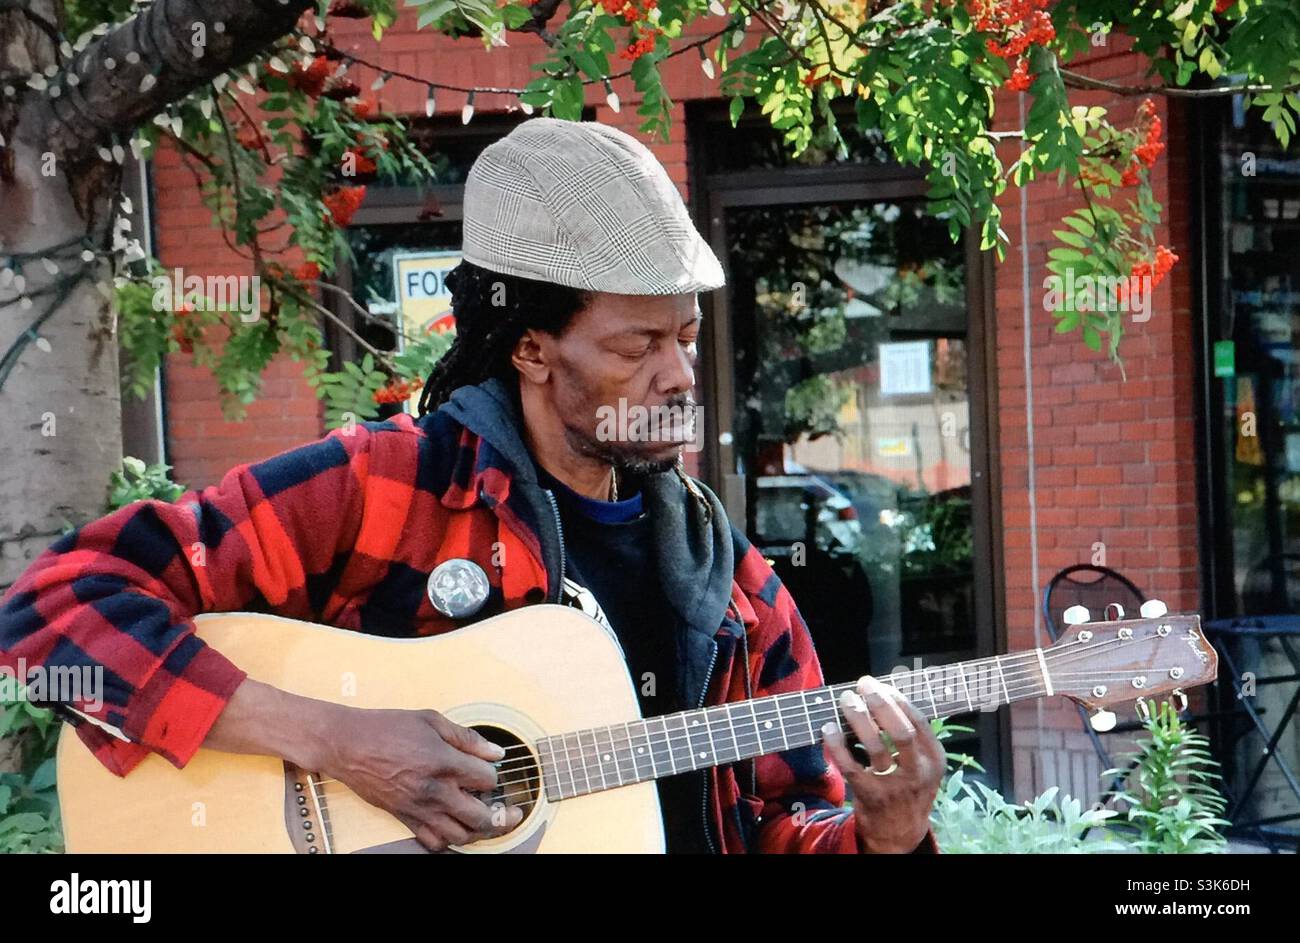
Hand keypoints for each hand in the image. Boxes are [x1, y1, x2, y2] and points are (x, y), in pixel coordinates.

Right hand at [317, 705, 523, 850]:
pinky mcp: (404, 818)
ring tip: (483, 819)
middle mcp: (433, 790)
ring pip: (459, 835)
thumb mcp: (431, 720)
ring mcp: (418, 808)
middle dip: (500, 816)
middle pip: (480, 817)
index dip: (494, 775)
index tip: (489, 769)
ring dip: (477, 830)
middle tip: (510, 812)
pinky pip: (433, 842)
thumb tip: (495, 752)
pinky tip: (454, 826)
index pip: (487, 780)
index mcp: (443, 761)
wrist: (347, 745)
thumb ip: (466, 738)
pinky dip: (448, 840)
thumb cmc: (386, 728)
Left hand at [821, 675, 943, 853]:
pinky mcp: (871, 795)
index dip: (898, 699)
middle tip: (863, 685)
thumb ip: (912, 736)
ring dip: (858, 718)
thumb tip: (884, 694)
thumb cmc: (909, 788)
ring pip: (875, 746)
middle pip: (901, 732)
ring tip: (846, 701)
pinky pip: (850, 766)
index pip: (919, 721)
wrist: (900, 833)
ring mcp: (894, 786)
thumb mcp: (923, 764)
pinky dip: (837, 745)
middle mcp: (918, 772)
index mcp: (934, 759)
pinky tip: (829, 729)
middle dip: (880, 704)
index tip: (880, 684)